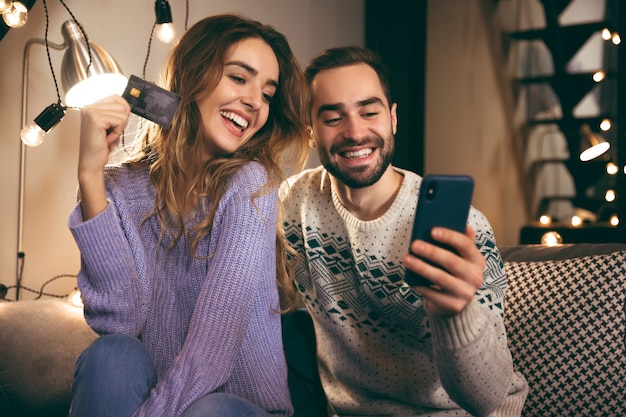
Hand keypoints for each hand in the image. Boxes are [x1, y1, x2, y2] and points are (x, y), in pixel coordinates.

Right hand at [77, 95, 130, 219]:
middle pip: (122, 104)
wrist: (91, 163)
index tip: (116, 126)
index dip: (123, 112)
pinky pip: (120, 122)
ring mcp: (91, 111)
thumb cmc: (101, 147)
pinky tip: (106, 140)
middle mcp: (89, 107)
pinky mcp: (96, 119)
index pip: (117, 98)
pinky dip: (117, 133)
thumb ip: (114, 114)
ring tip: (108, 137)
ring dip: (119, 129)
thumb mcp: (109, 127)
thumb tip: (127, 105)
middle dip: (122, 122)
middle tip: (110, 133)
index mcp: (91, 107)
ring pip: (123, 113)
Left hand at [402, 225, 484, 317]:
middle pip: (451, 261)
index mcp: (477, 260)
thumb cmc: (452, 272)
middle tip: (414, 244)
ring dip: (421, 267)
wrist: (455, 303)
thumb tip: (461, 223)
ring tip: (406, 259)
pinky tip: (409, 279)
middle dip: (431, 252)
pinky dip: (420, 286)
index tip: (432, 230)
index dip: (449, 236)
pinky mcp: (454, 306)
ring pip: (441, 278)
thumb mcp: (459, 257)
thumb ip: (460, 241)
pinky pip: (433, 294)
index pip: (466, 245)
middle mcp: (475, 277)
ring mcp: (466, 293)